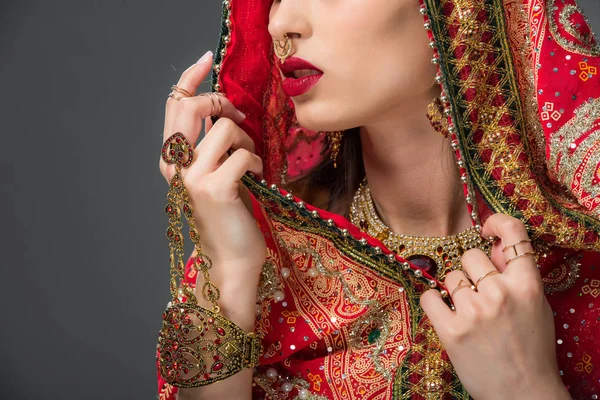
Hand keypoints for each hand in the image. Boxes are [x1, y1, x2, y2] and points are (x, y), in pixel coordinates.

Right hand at [159, 51, 266, 289]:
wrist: (233, 258)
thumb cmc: (229, 216)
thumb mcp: (216, 174)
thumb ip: (212, 146)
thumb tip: (226, 112)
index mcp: (172, 161)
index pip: (174, 107)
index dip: (190, 79)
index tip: (206, 59)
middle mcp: (175, 167)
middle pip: (192, 107)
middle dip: (221, 102)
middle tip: (238, 117)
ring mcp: (192, 178)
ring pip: (226, 128)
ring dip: (247, 141)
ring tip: (250, 164)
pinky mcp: (215, 188)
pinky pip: (244, 154)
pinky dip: (257, 163)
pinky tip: (257, 180)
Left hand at [420, 214, 569, 399]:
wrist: (522, 393)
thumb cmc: (530, 347)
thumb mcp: (535, 306)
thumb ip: (515, 274)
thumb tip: (492, 244)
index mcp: (527, 285)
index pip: (514, 233)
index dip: (497, 223)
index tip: (485, 229)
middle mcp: (500, 293)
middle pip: (470, 256)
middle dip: (472, 272)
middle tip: (479, 295)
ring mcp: (474, 311)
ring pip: (450, 277)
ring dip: (455, 292)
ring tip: (468, 314)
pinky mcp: (451, 330)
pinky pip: (429, 296)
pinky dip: (433, 303)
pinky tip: (444, 314)